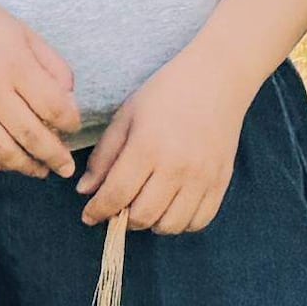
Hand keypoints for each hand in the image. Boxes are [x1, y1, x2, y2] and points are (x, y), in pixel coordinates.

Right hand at [0, 0, 83, 176]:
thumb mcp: (27, 35)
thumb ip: (54, 66)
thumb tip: (69, 102)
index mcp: (15, 64)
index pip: (53, 106)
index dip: (70, 123)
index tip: (73, 126)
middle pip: (30, 134)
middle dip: (55, 156)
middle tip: (66, 167)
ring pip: (2, 151)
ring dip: (26, 166)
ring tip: (40, 170)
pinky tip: (7, 163)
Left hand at [79, 51, 242, 235]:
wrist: (216, 80)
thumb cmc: (166, 94)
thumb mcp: (126, 117)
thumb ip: (104, 156)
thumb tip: (86, 192)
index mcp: (147, 146)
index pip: (116, 195)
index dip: (97, 211)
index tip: (89, 215)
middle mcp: (176, 167)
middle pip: (142, 216)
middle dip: (122, 218)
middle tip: (118, 207)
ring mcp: (202, 177)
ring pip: (170, 225)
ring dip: (151, 223)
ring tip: (145, 205)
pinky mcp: (221, 182)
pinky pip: (199, 221)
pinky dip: (181, 223)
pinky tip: (171, 206)